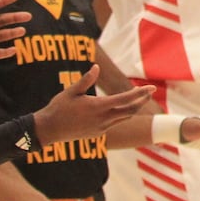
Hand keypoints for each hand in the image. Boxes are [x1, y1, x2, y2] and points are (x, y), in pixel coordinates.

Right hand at [33, 66, 151, 144]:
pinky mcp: (98, 133)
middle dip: (142, 100)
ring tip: (139, 97)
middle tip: (150, 91)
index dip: (140, 93)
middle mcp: (103, 119)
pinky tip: (122, 108)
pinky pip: (115, 123)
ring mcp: (101, 128)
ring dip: (133, 108)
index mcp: (98, 107)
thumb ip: (86, 80)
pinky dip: (123, 115)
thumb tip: (96, 67)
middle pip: (130, 110)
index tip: (151, 87)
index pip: (126, 99)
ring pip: (124, 117)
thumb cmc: (58, 108)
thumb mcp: (70, 91)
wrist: (48, 131)